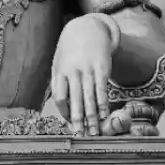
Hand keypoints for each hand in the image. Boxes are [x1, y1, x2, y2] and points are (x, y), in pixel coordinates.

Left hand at [50, 15, 114, 136]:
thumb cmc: (70, 52)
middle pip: (75, 100)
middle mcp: (73, 71)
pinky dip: (104, 104)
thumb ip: (58, 84)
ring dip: (93, 117)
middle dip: (78, 121)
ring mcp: (88, 69)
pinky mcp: (102, 67)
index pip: (60, 97)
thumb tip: (60, 108)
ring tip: (95, 132)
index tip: (70, 124)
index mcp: (60, 72)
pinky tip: (105, 115)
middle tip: (81, 136)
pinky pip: (102, 89)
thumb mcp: (59, 64)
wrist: (86, 29)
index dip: (64, 113)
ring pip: (90, 97)